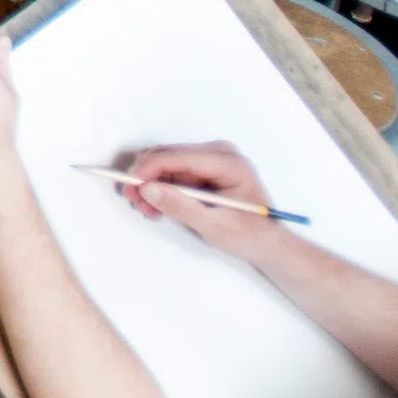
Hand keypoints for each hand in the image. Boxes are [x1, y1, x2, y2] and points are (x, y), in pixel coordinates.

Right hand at [119, 141, 286, 258]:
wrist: (268, 243)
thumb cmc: (249, 236)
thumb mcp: (214, 226)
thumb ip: (181, 206)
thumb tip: (147, 190)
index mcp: (228, 162)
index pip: (177, 157)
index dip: (148, 170)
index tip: (129, 188)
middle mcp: (218, 153)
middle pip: (168, 157)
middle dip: (146, 179)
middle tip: (134, 203)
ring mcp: (210, 160)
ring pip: (166, 164)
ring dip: (151, 186)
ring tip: (146, 211)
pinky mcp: (203, 170)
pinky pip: (173, 173)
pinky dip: (161, 189)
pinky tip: (157, 207)